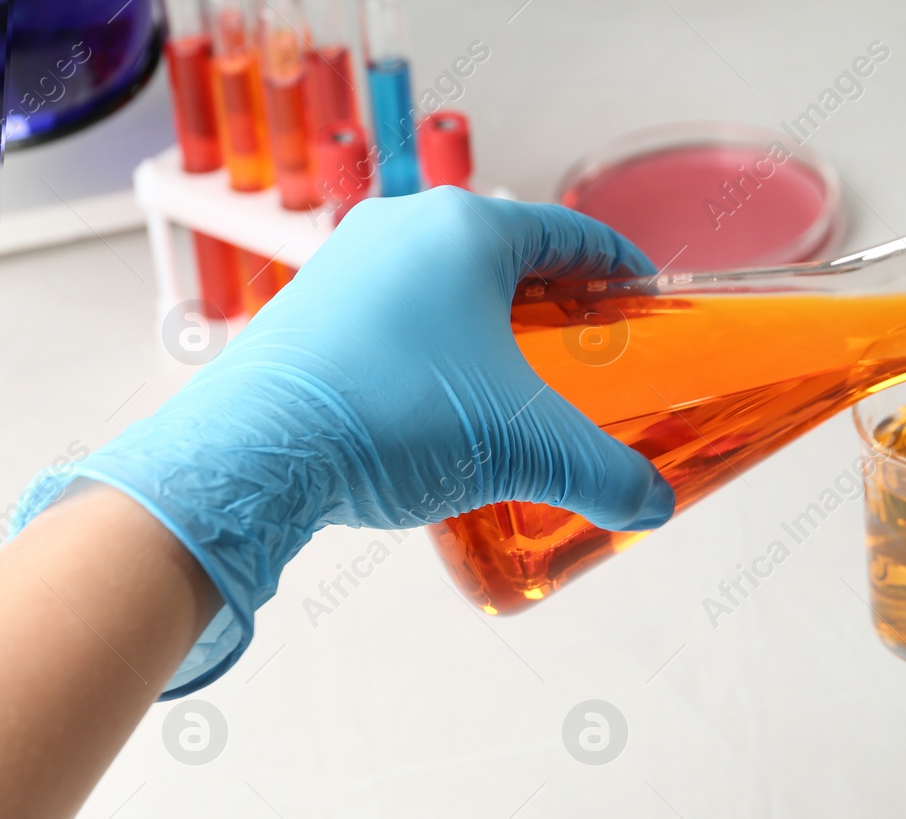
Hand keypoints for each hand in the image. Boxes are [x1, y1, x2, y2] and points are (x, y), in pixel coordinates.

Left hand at [11, 190, 673, 694]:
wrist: (253, 454)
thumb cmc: (393, 417)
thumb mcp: (524, 447)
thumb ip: (603, 473)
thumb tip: (652, 504)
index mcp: (466, 230)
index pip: (571, 232)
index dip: (620, 267)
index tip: (643, 298)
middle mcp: (403, 227)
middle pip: (510, 257)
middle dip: (558, 306)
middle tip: (591, 355)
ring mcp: (347, 263)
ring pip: (447, 285)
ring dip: (492, 329)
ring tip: (520, 387)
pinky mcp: (309, 308)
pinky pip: (396, 314)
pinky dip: (437, 347)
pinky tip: (446, 404)